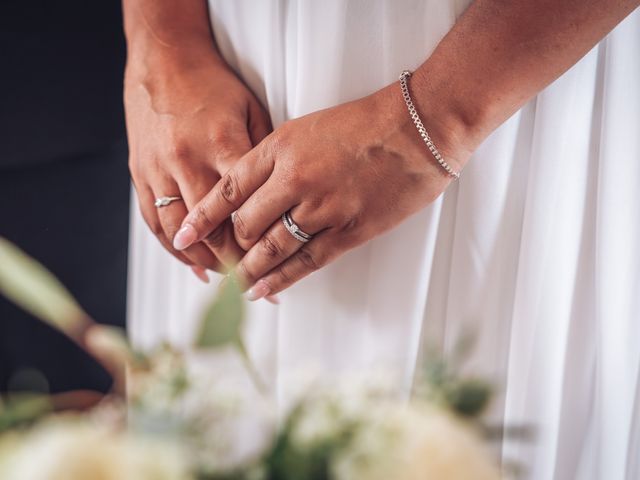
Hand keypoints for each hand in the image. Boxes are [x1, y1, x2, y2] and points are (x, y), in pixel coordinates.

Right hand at [125, 51, 270, 278]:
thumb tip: (280, 196)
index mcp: (222, 144)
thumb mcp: (252, 111)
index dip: (256, 241)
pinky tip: (192, 265)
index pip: (242, 208)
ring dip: (202, 260)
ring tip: (224, 280)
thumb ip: (263, 156)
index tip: (269, 261)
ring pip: (179, 231)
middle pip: (211, 227)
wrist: (165, 60)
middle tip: (250, 281)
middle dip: (232, 260)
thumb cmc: (214, 85)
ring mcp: (159, 169)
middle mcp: (187, 160)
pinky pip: (154, 221)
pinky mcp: (140, 173)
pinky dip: (173, 249)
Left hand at [172, 80, 470, 295]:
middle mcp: (294, 180)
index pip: (227, 190)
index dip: (202, 218)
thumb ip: (276, 159)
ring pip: (270, 248)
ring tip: (234, 287)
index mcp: (280, 148)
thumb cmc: (365, 123)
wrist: (417, 128)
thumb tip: (251, 195)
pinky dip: (280, 280)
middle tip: (217, 265)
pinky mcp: (349, 230)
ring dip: (248, 271)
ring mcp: (321, 207)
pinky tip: (262, 291)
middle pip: (244, 224)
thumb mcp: (307, 128)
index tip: (184, 236)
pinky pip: (306, 262)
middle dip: (228, 248)